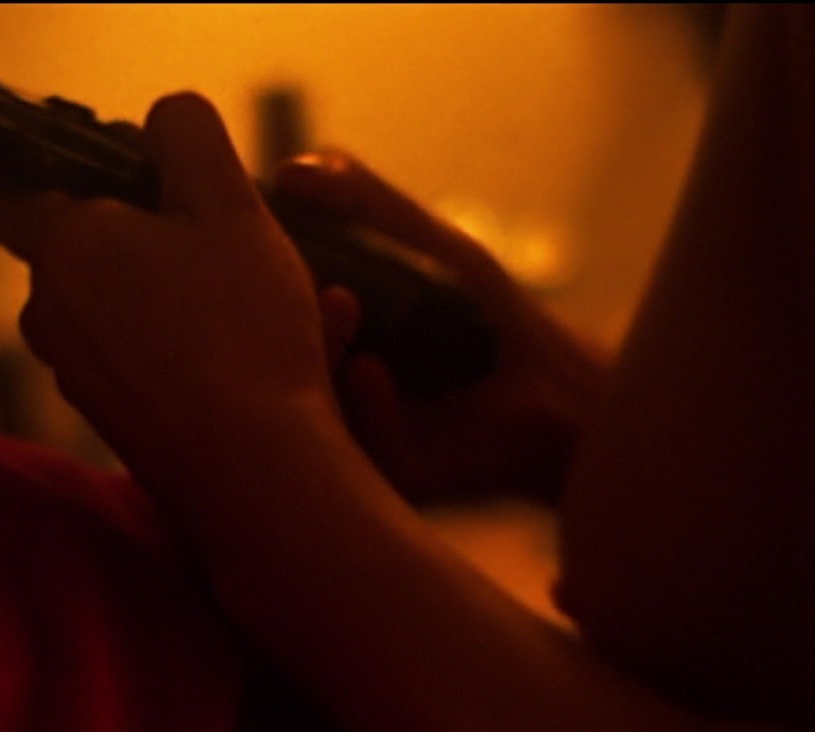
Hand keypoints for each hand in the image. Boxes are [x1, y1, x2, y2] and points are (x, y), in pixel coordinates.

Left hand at [0, 92, 349, 506]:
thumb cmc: (243, 336)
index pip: (10, 192)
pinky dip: (182, 353)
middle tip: (219, 241)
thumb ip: (187, 138)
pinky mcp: (110, 423)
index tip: (127, 180)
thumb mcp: (230, 204)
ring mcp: (75, 376)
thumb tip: (161, 121)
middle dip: (140, 239)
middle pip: (77, 251)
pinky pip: (138, 364)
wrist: (258, 474)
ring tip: (254, 305)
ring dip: (171, 298)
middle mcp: (49, 314)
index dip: (61, 175)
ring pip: (114, 311)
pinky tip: (250, 359)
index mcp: (62, 246)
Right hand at [276, 152, 611, 506]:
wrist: (563, 390)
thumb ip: (364, 201)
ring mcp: (359, 440)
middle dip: (281, 319)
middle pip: (280, 364)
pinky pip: (361, 449)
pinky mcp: (394, 476)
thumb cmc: (489, 312)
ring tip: (338, 307)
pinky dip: (363, 406)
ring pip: (311, 410)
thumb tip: (288, 171)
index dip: (259, 282)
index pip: (272, 315)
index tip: (251, 245)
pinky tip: (372, 370)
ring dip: (315, 360)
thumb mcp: (425, 243)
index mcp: (331, 340)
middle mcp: (332, 393)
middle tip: (297, 279)